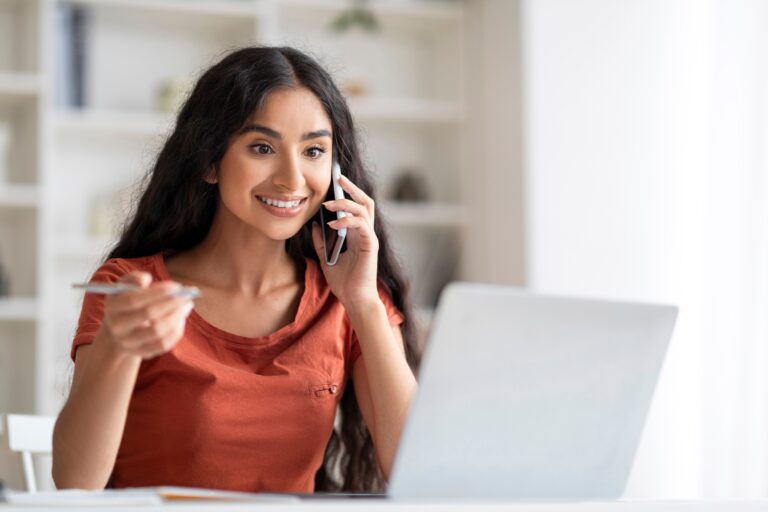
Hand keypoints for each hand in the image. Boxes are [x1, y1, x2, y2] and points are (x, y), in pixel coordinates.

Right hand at [96, 271, 193, 359]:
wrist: (119, 329)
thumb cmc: (126, 301)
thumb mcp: (124, 287)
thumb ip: (134, 278)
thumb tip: (145, 279)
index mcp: (112, 308)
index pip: (134, 300)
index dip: (157, 293)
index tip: (176, 287)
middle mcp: (117, 328)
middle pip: (148, 316)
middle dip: (171, 303)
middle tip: (186, 295)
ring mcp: (129, 343)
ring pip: (158, 332)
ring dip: (177, 317)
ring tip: (187, 305)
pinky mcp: (142, 353)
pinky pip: (164, 345)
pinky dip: (177, 331)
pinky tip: (181, 319)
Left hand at [312, 174, 379, 306]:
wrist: (354, 300)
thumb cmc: (344, 283)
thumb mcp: (326, 258)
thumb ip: (321, 241)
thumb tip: (314, 225)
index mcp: (357, 235)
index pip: (356, 207)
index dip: (347, 193)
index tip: (335, 182)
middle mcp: (365, 233)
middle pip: (365, 202)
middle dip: (352, 188)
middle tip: (338, 178)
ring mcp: (370, 238)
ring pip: (364, 209)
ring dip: (346, 202)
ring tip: (329, 203)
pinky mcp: (371, 245)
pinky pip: (361, 225)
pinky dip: (347, 220)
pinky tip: (333, 222)